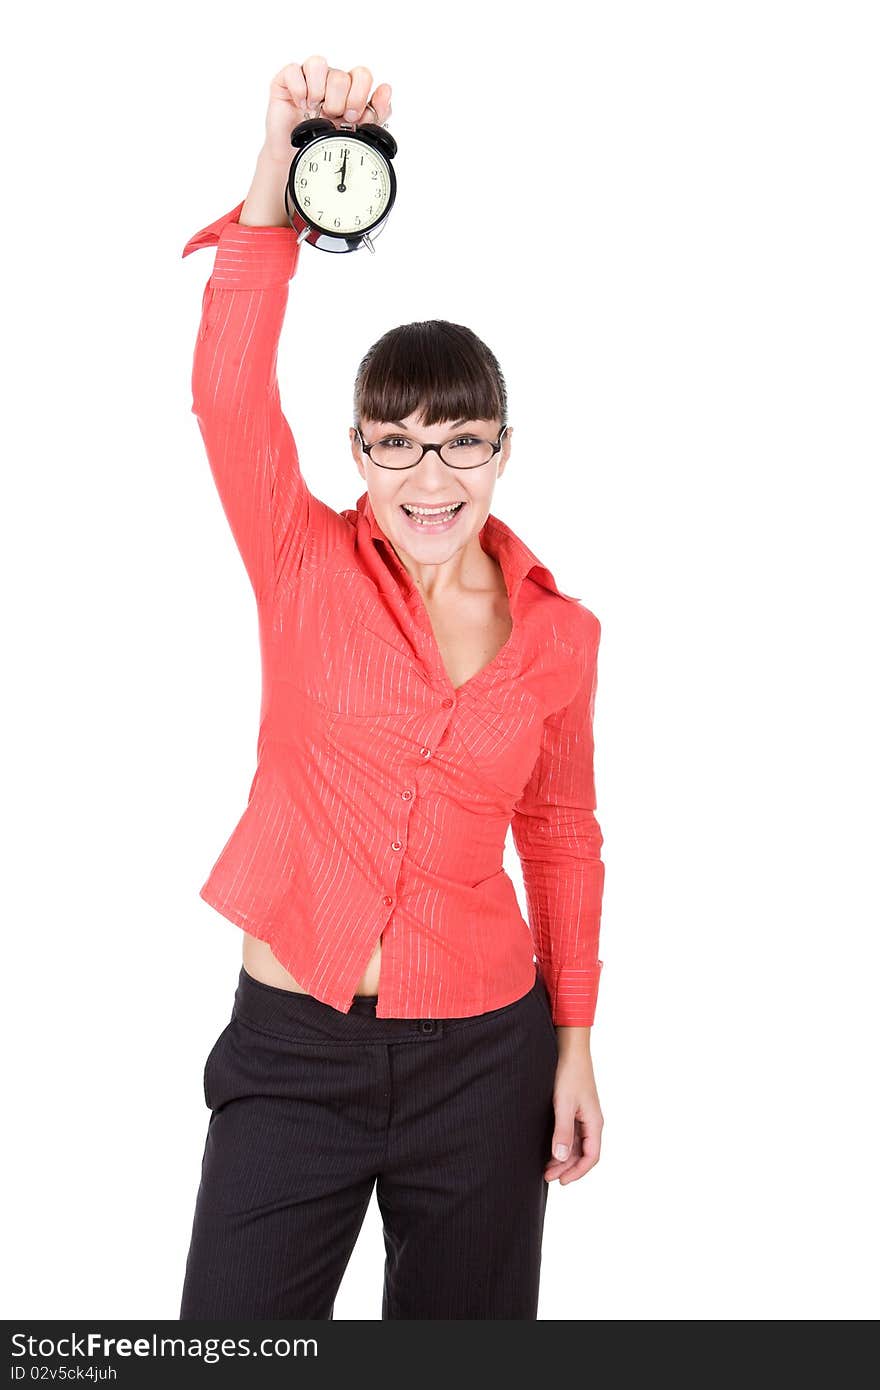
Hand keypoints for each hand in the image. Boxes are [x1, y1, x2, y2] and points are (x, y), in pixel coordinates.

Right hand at [261, 55, 392, 163]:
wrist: (295, 157)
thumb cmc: (324, 143)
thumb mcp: (356, 134)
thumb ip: (375, 114)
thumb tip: (386, 90)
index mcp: (349, 90)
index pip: (362, 75)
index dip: (360, 95)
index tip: (354, 116)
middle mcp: (330, 80)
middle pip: (342, 75)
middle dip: (340, 101)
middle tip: (333, 117)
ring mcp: (309, 78)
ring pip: (319, 65)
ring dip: (319, 93)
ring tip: (315, 111)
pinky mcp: (286, 80)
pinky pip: (294, 70)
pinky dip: (299, 89)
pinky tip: (301, 105)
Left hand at [545, 1047, 603, 1184]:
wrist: (569, 1049)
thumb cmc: (569, 1074)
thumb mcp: (563, 1104)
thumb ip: (563, 1131)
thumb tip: (562, 1158)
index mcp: (594, 1122)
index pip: (592, 1157)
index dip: (577, 1172)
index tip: (561, 1181)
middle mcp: (592, 1122)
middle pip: (583, 1154)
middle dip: (567, 1168)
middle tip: (547, 1176)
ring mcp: (584, 1116)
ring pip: (577, 1145)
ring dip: (564, 1158)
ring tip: (546, 1168)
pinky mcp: (575, 1110)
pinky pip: (572, 1135)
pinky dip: (562, 1145)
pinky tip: (550, 1150)